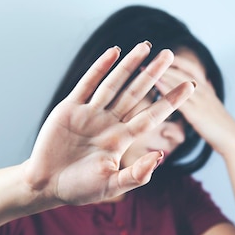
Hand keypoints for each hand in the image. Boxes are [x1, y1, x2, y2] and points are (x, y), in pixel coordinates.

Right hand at [22, 42, 195, 206]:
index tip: (190, 86)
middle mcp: (109, 123)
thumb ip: (136, 175)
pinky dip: (100, 67)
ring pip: (114, 84)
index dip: (170, 101)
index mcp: (121, 140)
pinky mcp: (70, 108)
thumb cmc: (78, 189)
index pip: (151, 116)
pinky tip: (114, 52)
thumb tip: (160, 157)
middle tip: (171, 54)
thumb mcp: (111, 186)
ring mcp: (90, 114)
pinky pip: (88, 84)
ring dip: (129, 64)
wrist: (45, 185)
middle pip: (136, 94)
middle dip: (153, 75)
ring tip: (146, 46)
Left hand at [153, 53, 234, 154]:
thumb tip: (207, 82)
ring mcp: (200, 101)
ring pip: (178, 82)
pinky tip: (154, 84)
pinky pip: (178, 97)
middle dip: (162, 65)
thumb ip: (209, 92)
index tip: (162, 56)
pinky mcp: (196, 113)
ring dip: (160, 73)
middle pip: (180, 72)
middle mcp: (203, 91)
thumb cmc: (222, 126)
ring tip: (143, 68)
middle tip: (144, 59)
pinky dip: (166, 89)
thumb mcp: (216, 105)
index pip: (191, 68)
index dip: (176, 60)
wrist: (233, 140)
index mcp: (207, 89)